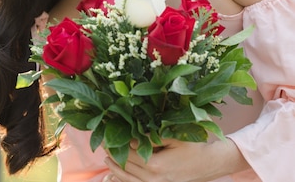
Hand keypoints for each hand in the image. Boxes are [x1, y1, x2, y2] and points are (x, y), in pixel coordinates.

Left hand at [103, 138, 248, 181]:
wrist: (210, 164)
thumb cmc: (193, 147)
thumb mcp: (173, 138)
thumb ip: (151, 139)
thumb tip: (130, 139)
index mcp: (155, 165)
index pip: (127, 155)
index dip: (114, 145)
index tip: (105, 135)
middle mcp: (154, 179)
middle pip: (125, 167)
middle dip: (112, 155)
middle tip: (102, 143)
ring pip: (128, 180)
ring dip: (115, 170)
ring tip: (107, 158)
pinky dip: (125, 180)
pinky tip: (118, 174)